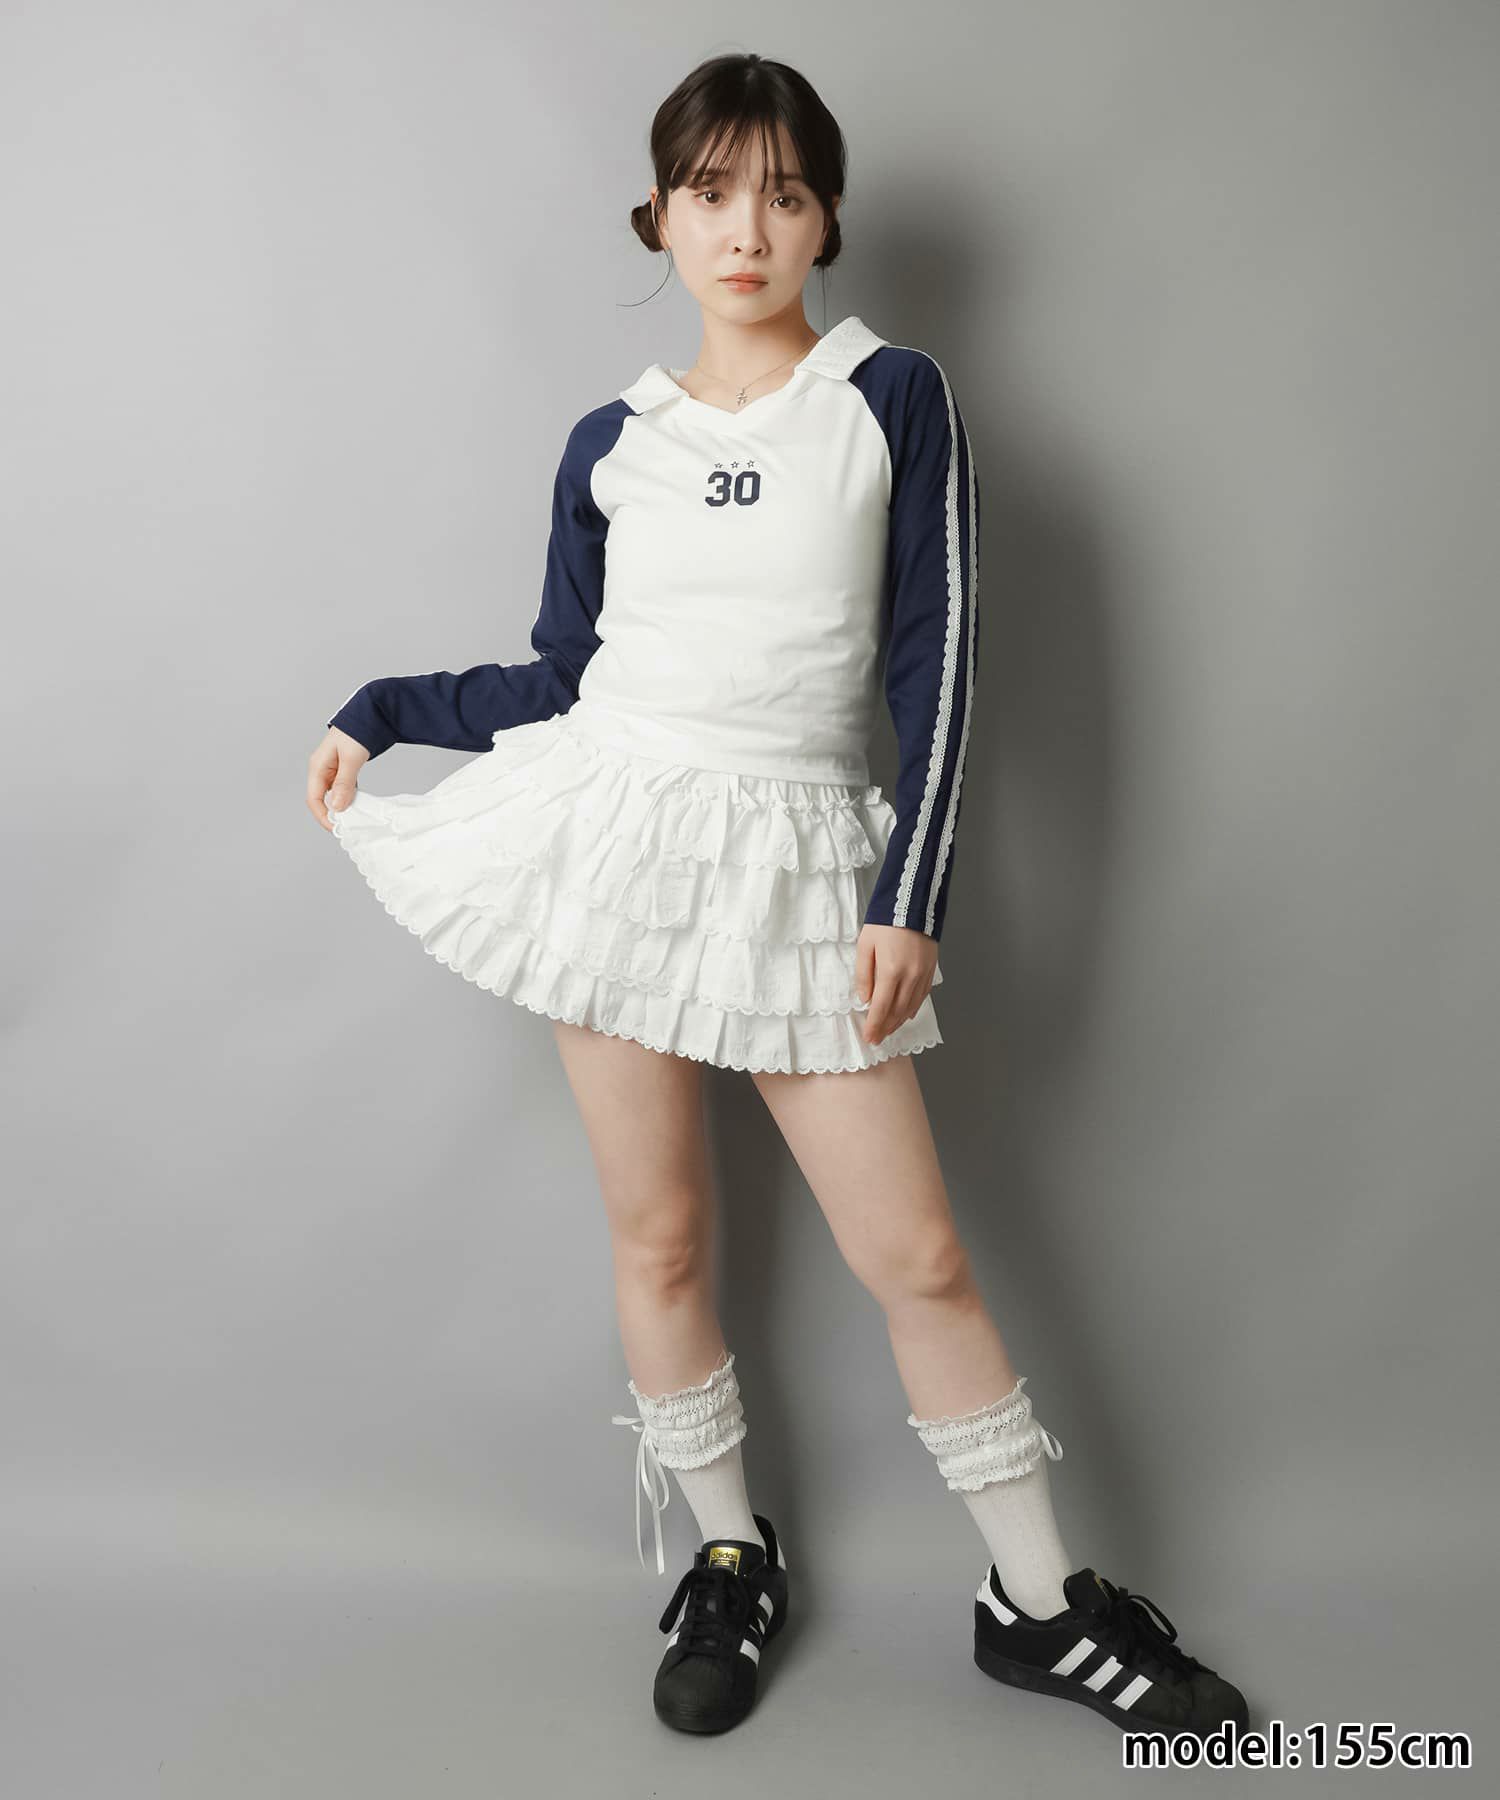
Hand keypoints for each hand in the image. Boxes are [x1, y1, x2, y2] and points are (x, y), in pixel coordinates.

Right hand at [307, 726, 369, 831]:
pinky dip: (348, 797)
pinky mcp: (342, 770)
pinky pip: (342, 789)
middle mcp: (321, 770)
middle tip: (347, 825)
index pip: (313, 798)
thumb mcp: (350, 759)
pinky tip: (358, 803)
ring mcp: (331, 770)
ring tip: (353, 818)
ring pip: (332, 795)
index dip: (322, 815)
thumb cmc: (356, 732)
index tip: (335, 827)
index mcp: (317, 767)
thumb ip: (344, 783)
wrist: (368, 716)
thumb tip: (337, 807)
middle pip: (321, 799)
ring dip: (341, 807)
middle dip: (331, 814)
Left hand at [854, 922, 937, 1045]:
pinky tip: (907, 1014)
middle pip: (897, 1011)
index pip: (881, 1007)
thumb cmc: (885, 922)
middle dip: (886, 1028)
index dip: (874, 1025)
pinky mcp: (931, 970)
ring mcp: (923, 974)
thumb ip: (864, 974)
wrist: (912, 903)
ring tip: (889, 1030)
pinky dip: (913, 1008)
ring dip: (899, 1021)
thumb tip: (865, 999)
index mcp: (891, 971)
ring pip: (911, 1007)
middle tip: (877, 1039)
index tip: (869, 1038)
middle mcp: (910, 976)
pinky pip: (922, 996)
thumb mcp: (865, 945)